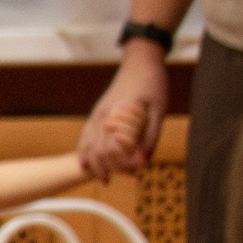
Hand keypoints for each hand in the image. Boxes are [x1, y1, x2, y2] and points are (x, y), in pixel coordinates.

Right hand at [77, 48, 166, 178]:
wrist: (140, 63)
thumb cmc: (152, 84)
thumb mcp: (159, 110)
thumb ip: (151, 135)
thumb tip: (145, 160)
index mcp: (117, 116)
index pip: (114, 150)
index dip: (125, 164)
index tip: (139, 170)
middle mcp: (102, 117)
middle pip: (99, 152)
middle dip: (111, 168)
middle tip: (128, 177)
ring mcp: (96, 115)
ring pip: (87, 146)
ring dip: (95, 165)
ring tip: (104, 179)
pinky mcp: (96, 113)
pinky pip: (84, 137)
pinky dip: (84, 153)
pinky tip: (86, 164)